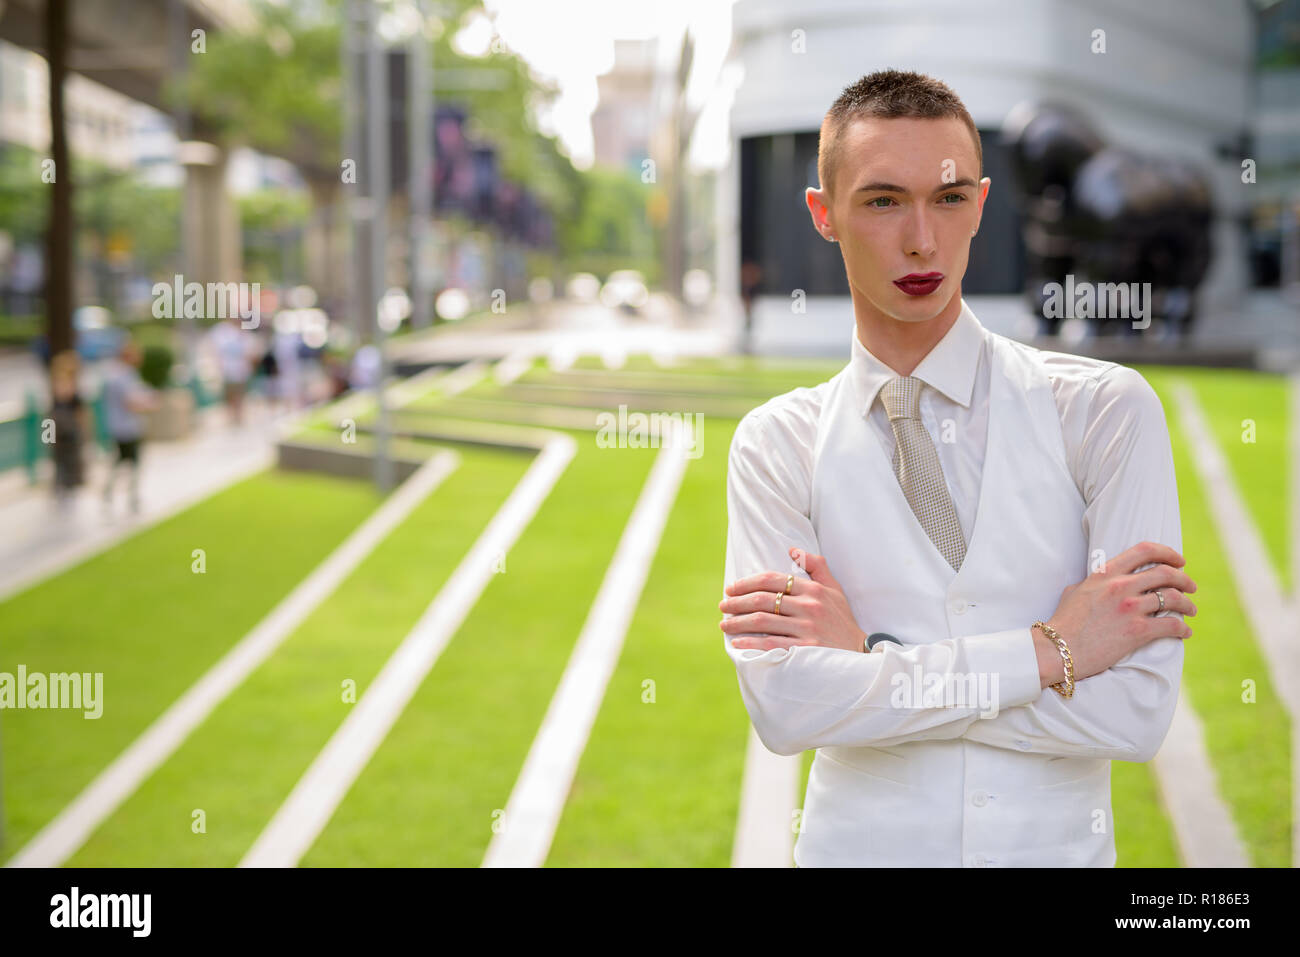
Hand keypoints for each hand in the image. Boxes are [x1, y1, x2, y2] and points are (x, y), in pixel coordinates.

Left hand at [719, 546, 866, 652]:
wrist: (860, 654)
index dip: (747, 583)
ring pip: (762, 621)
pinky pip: (770, 644)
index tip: (731, 589)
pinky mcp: (805, 649)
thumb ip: (816, 565)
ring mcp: (807, 628)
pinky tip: (737, 643)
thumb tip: (792, 549)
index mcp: (813, 589)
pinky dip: (750, 643)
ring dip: (738, 622)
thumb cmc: (842, 620)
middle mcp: (809, 606)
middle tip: (723, 606)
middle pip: (762, 600)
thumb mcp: (834, 589)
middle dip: (737, 602)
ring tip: (724, 625)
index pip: (772, 580)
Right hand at [1041, 540, 1195, 684]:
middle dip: (1184, 579)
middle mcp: (1120, 586)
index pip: (1144, 550)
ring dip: (1188, 604)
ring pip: (1173, 598)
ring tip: (1191, 610)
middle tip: (1190, 587)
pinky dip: (1183, 629)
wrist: (1057, 650)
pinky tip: (1185, 633)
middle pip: (1166, 573)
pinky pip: (1171, 626)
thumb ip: (1095, 582)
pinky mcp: (1136, 632)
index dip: (1167, 553)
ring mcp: (1129, 609)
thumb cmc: (1064, 622)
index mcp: (1105, 573)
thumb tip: (1105, 580)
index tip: (1178, 560)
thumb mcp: (1075, 591)